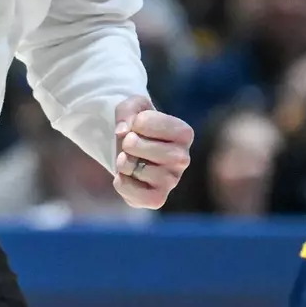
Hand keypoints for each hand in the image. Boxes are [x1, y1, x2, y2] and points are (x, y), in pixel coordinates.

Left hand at [112, 95, 193, 209]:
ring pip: (135, 168)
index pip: (148, 121)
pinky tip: (129, 177)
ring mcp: (172, 181)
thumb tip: (122, 132)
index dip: (136, 121)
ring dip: (123, 162)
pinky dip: (122, 182)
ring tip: (131, 160)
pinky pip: (132, 192)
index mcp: (184, 133)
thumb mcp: (134, 107)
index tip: (138, 126)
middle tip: (131, 144)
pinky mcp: (158, 199)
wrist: (133, 151)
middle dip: (128, 142)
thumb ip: (128, 109)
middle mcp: (183, 158)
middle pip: (140, 146)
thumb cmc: (138, 127)